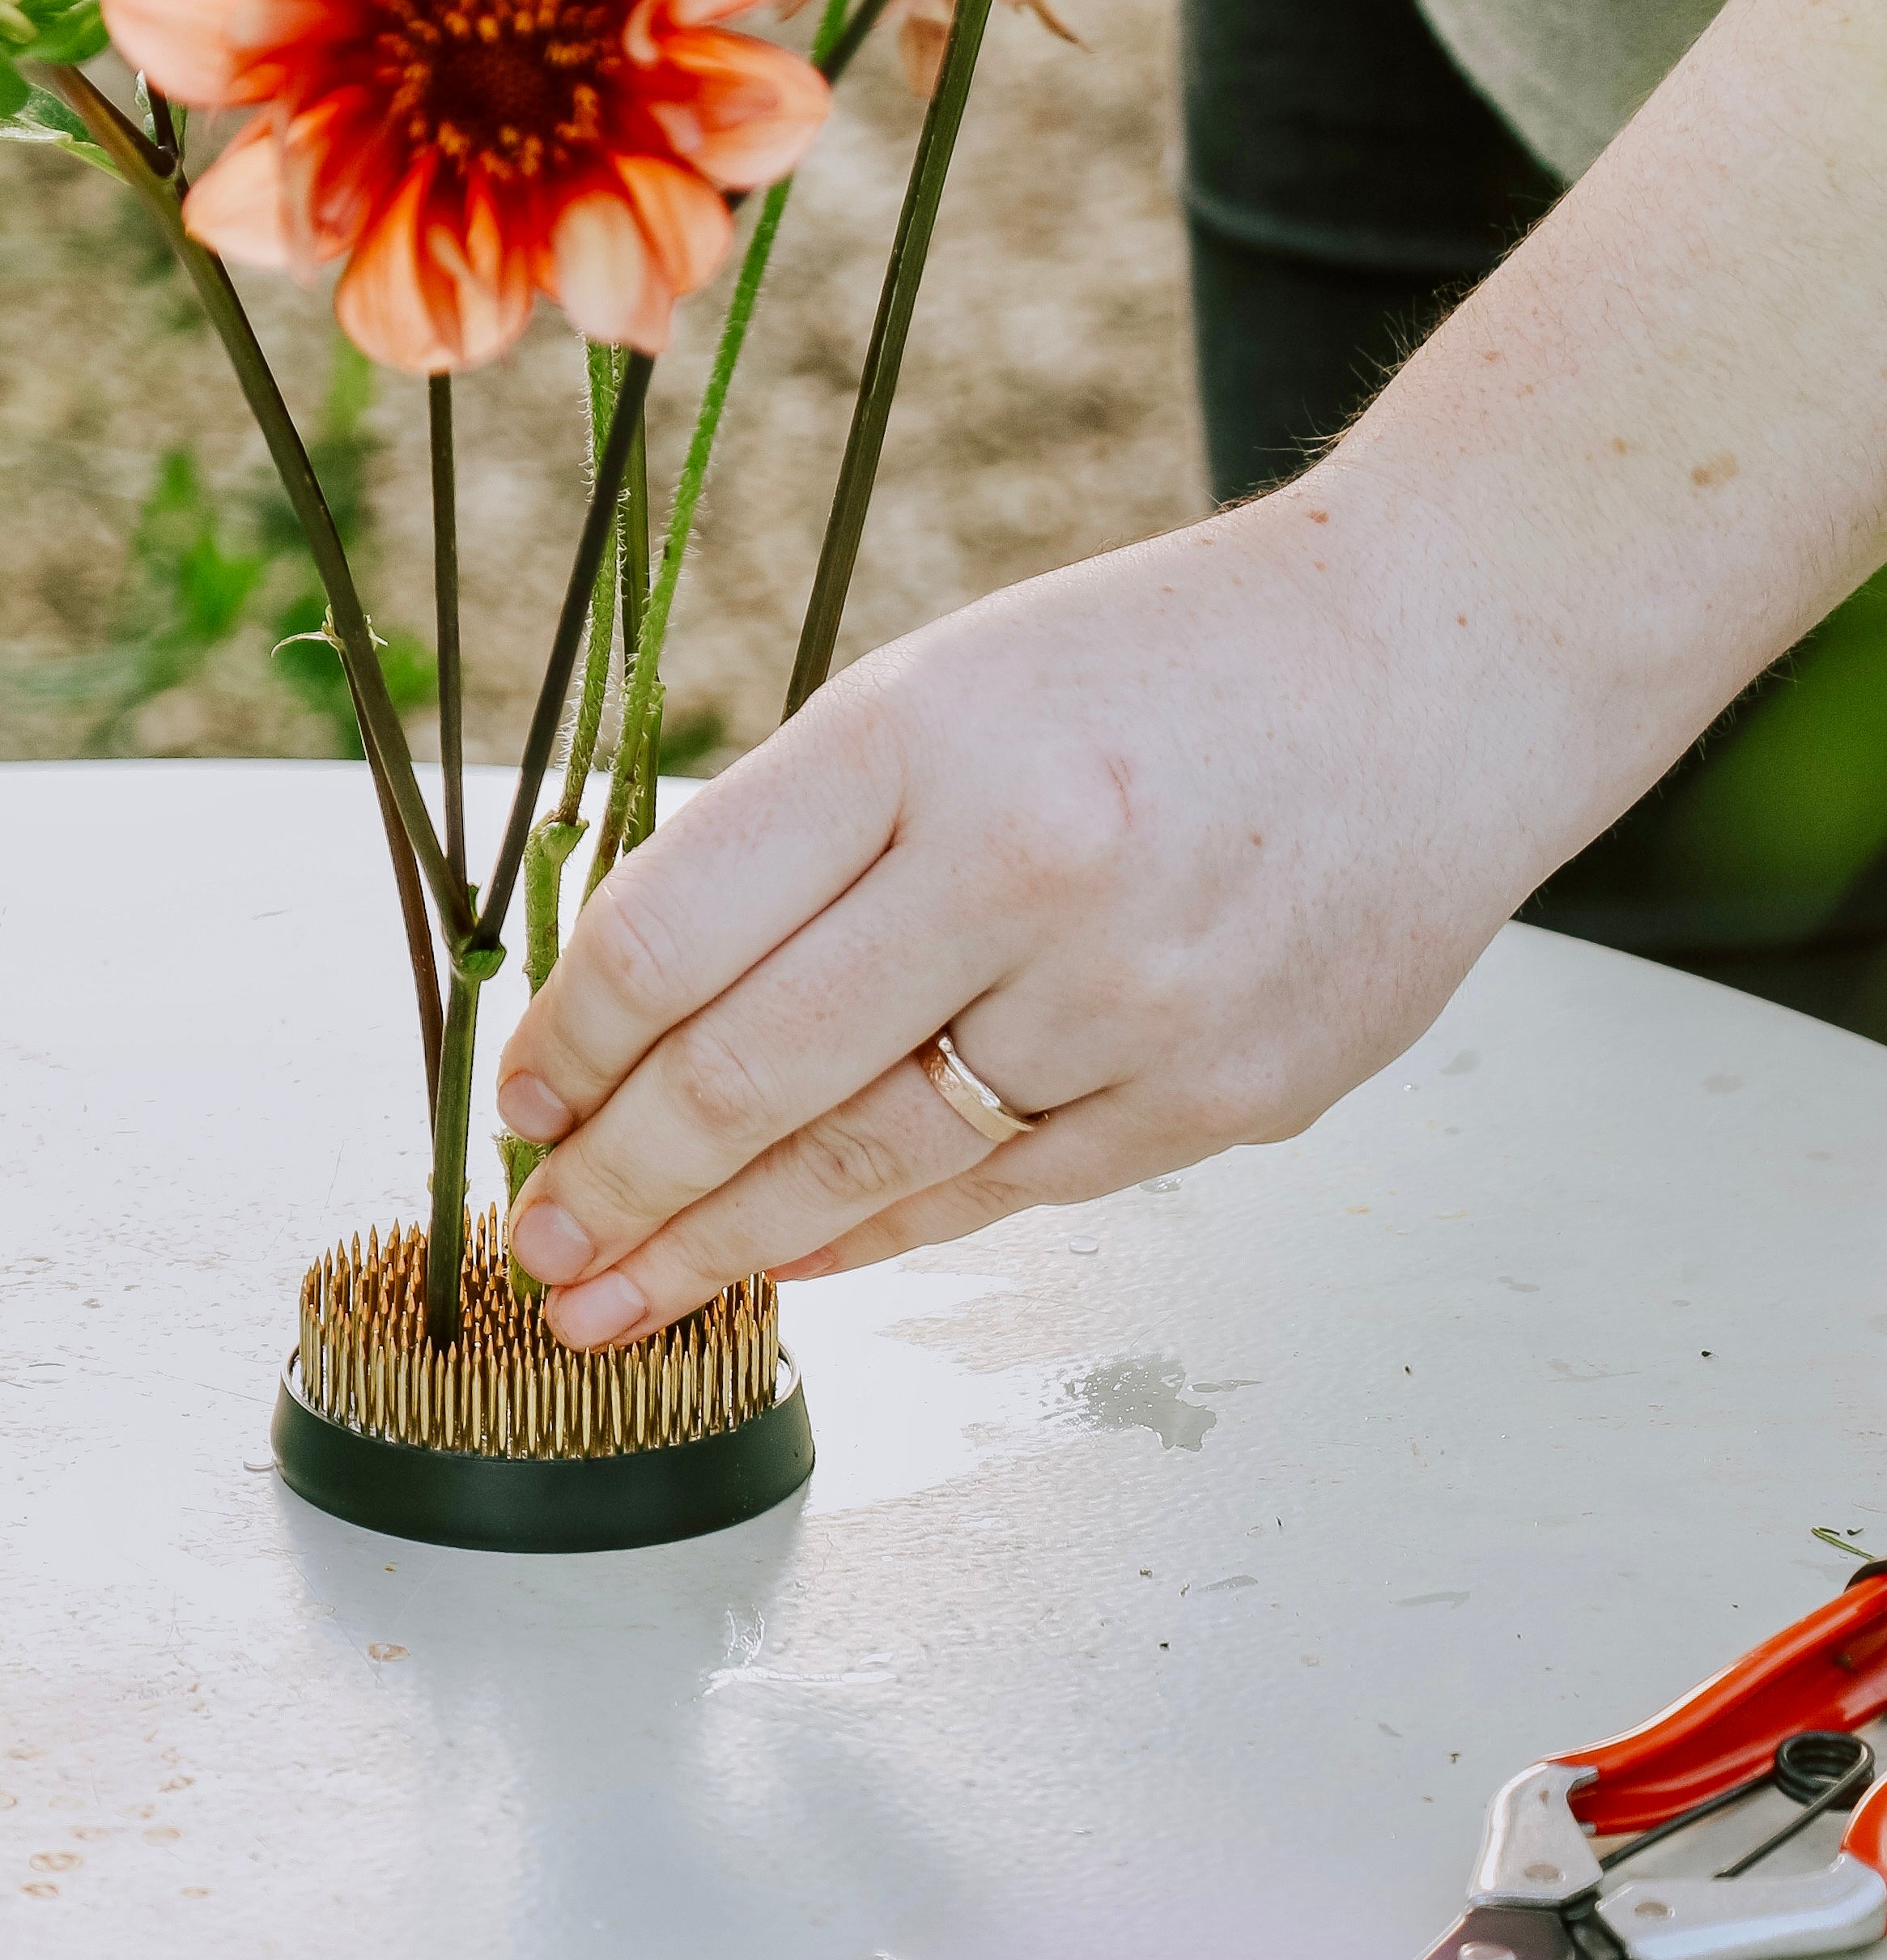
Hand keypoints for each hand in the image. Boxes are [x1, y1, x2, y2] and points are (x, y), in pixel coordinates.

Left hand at [494, 481, 1595, 1337]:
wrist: (1442, 665)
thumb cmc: (1167, 667)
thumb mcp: (950, 684)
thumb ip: (801, 835)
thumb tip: (636, 1011)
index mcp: (923, 735)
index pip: (679, 926)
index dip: (573, 1038)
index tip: (517, 1098)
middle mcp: (1024, 866)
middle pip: (750, 1073)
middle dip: (615, 1184)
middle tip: (534, 1247)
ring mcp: (1131, 997)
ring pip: (868, 1164)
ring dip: (719, 1245)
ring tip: (620, 1293)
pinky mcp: (1221, 1095)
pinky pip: (1002, 1194)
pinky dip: (876, 1237)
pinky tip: (792, 1261)